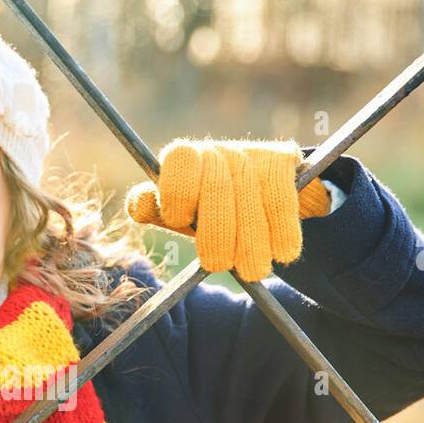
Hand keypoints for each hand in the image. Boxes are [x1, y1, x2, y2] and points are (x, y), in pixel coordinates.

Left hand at [125, 137, 332, 281]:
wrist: (267, 192)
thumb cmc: (210, 210)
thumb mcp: (182, 212)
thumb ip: (158, 210)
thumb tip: (140, 205)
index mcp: (184, 159)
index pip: (178, 162)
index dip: (177, 190)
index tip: (180, 220)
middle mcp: (216, 151)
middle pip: (216, 188)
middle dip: (217, 232)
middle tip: (218, 265)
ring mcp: (249, 153)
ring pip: (250, 199)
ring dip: (252, 241)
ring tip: (254, 272)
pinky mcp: (281, 160)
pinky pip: (280, 200)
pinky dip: (282, 230)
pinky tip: (284, 254)